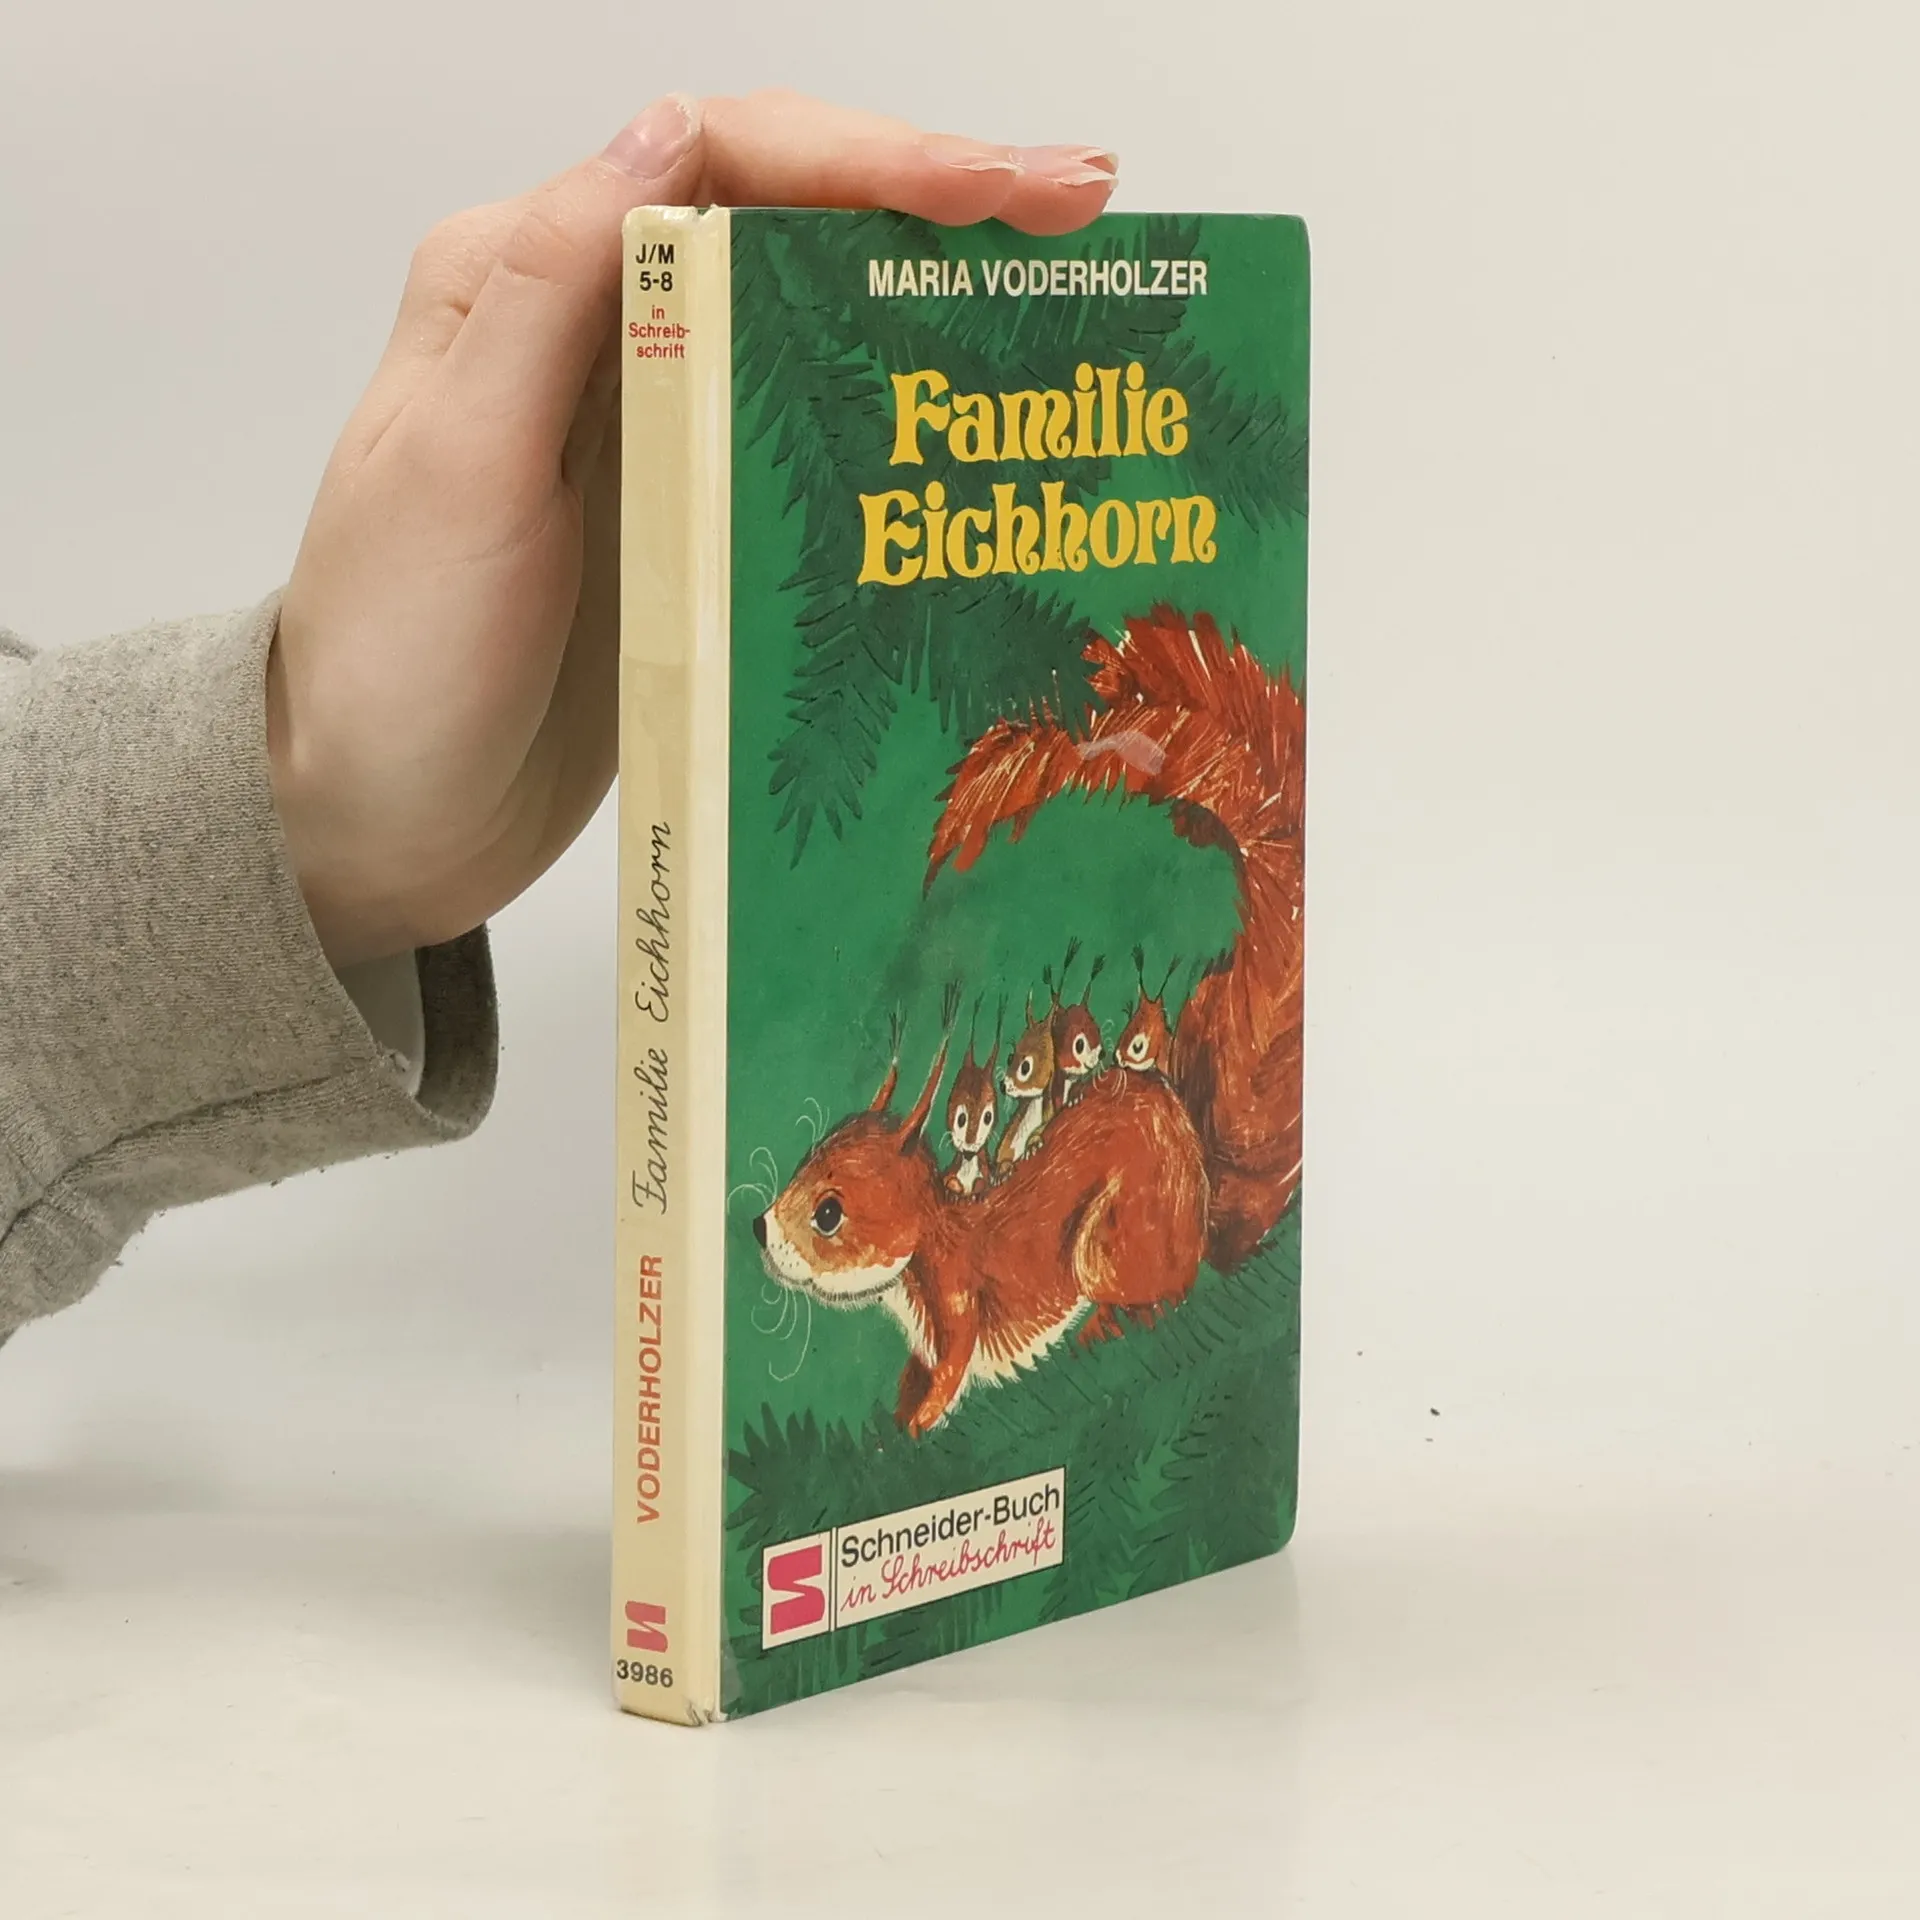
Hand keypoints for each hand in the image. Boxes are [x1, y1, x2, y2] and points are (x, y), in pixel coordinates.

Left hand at [269, 91, 1118, 967]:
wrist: (377, 815)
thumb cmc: (392, 658)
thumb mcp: (454, 469)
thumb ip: (551, 295)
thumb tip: (668, 133)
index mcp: (525, 281)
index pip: (717, 160)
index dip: (868, 158)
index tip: (993, 192)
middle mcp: (598, 332)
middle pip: (786, 218)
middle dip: (936, 199)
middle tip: (1081, 213)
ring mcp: (652, 423)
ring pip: (811, 314)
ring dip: (935, 289)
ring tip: (1067, 292)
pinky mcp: (691, 511)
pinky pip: (808, 429)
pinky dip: (898, 405)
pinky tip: (979, 422)